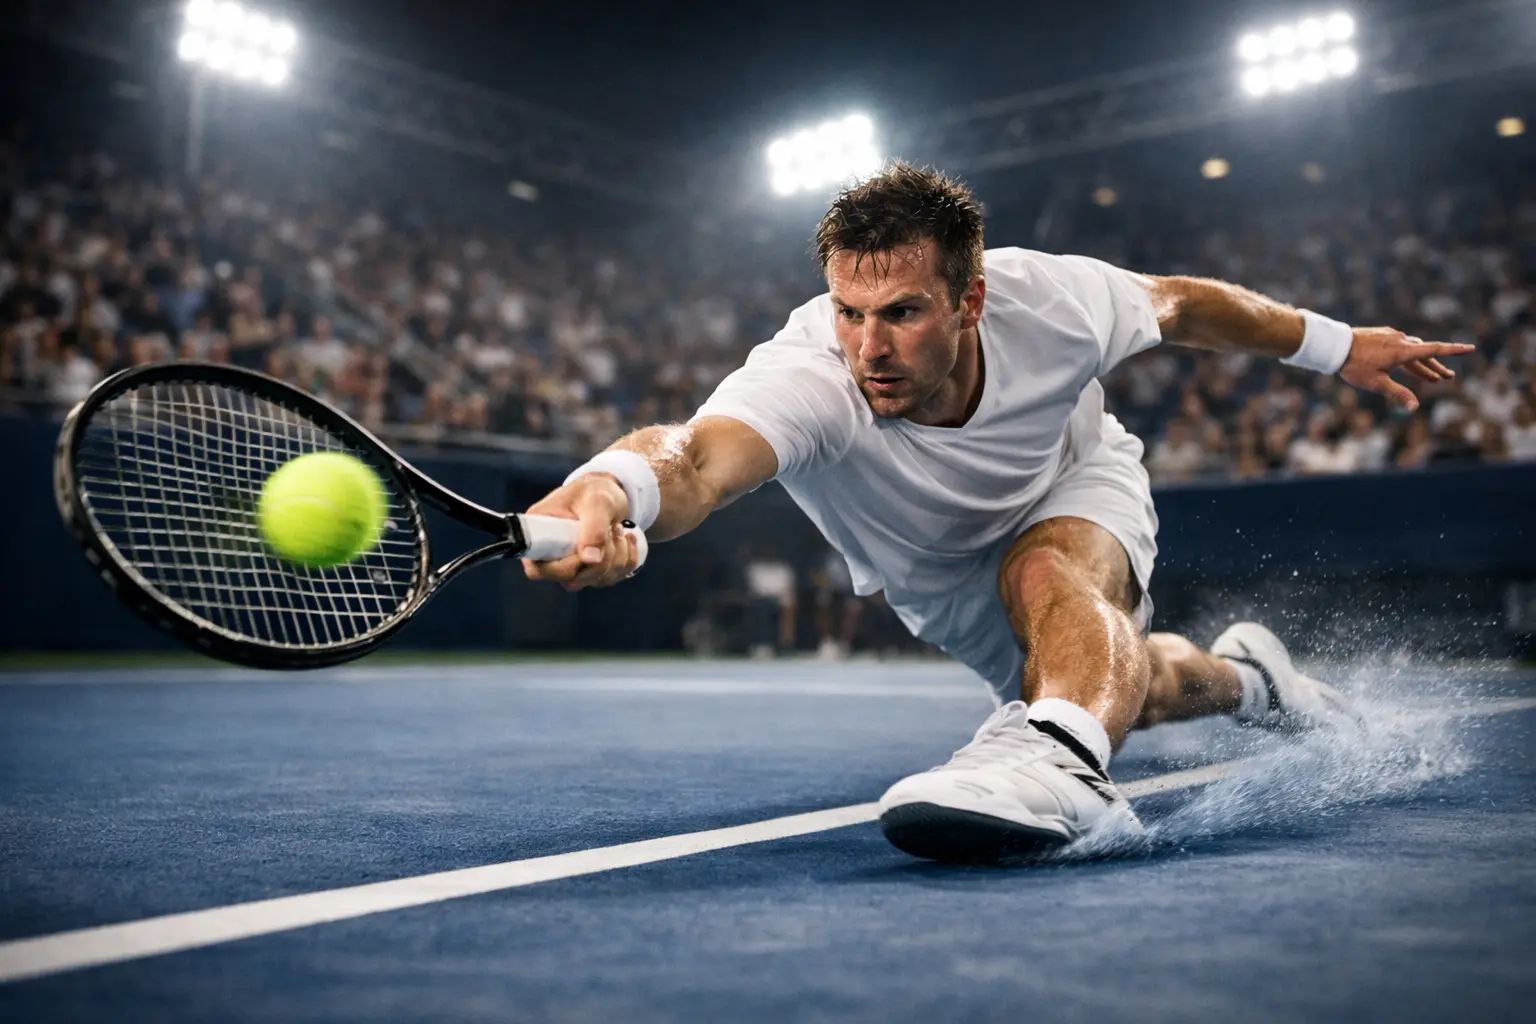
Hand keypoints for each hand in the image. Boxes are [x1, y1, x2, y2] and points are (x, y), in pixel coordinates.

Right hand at [520, 474, 640, 590]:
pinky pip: (612, 579)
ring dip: (617, 558)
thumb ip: (594, 526)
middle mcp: (550, 555)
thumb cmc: (594, 491)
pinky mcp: (590, 571)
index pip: (537, 569)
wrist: (607, 493)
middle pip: (571, 580)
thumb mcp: (597, 501)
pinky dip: (627, 560)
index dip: (563, 567)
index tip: (583, 547)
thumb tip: (590, 559)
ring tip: (618, 528)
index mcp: (538, 533)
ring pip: (594, 581)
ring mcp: (571, 566)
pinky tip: (627, 540)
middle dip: (600, 559)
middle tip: (611, 529)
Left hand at [1339, 328, 1474, 411]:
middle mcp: (1400, 340)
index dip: (1454, 350)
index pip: (1435, 350)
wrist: (1333, 344)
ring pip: (1412, 351)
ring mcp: (1391, 336)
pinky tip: (1405, 364)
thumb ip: (1397, 393)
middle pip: (1424, 354)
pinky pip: (1400, 347)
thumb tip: (1414, 407)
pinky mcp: (1381, 335)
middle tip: (1448, 378)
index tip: (1471, 348)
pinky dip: (1407, 358)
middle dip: (1436, 367)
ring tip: (1431, 378)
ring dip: (1422, 364)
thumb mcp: (1376, 383)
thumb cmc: (1354, 365)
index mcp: (1403, 351)